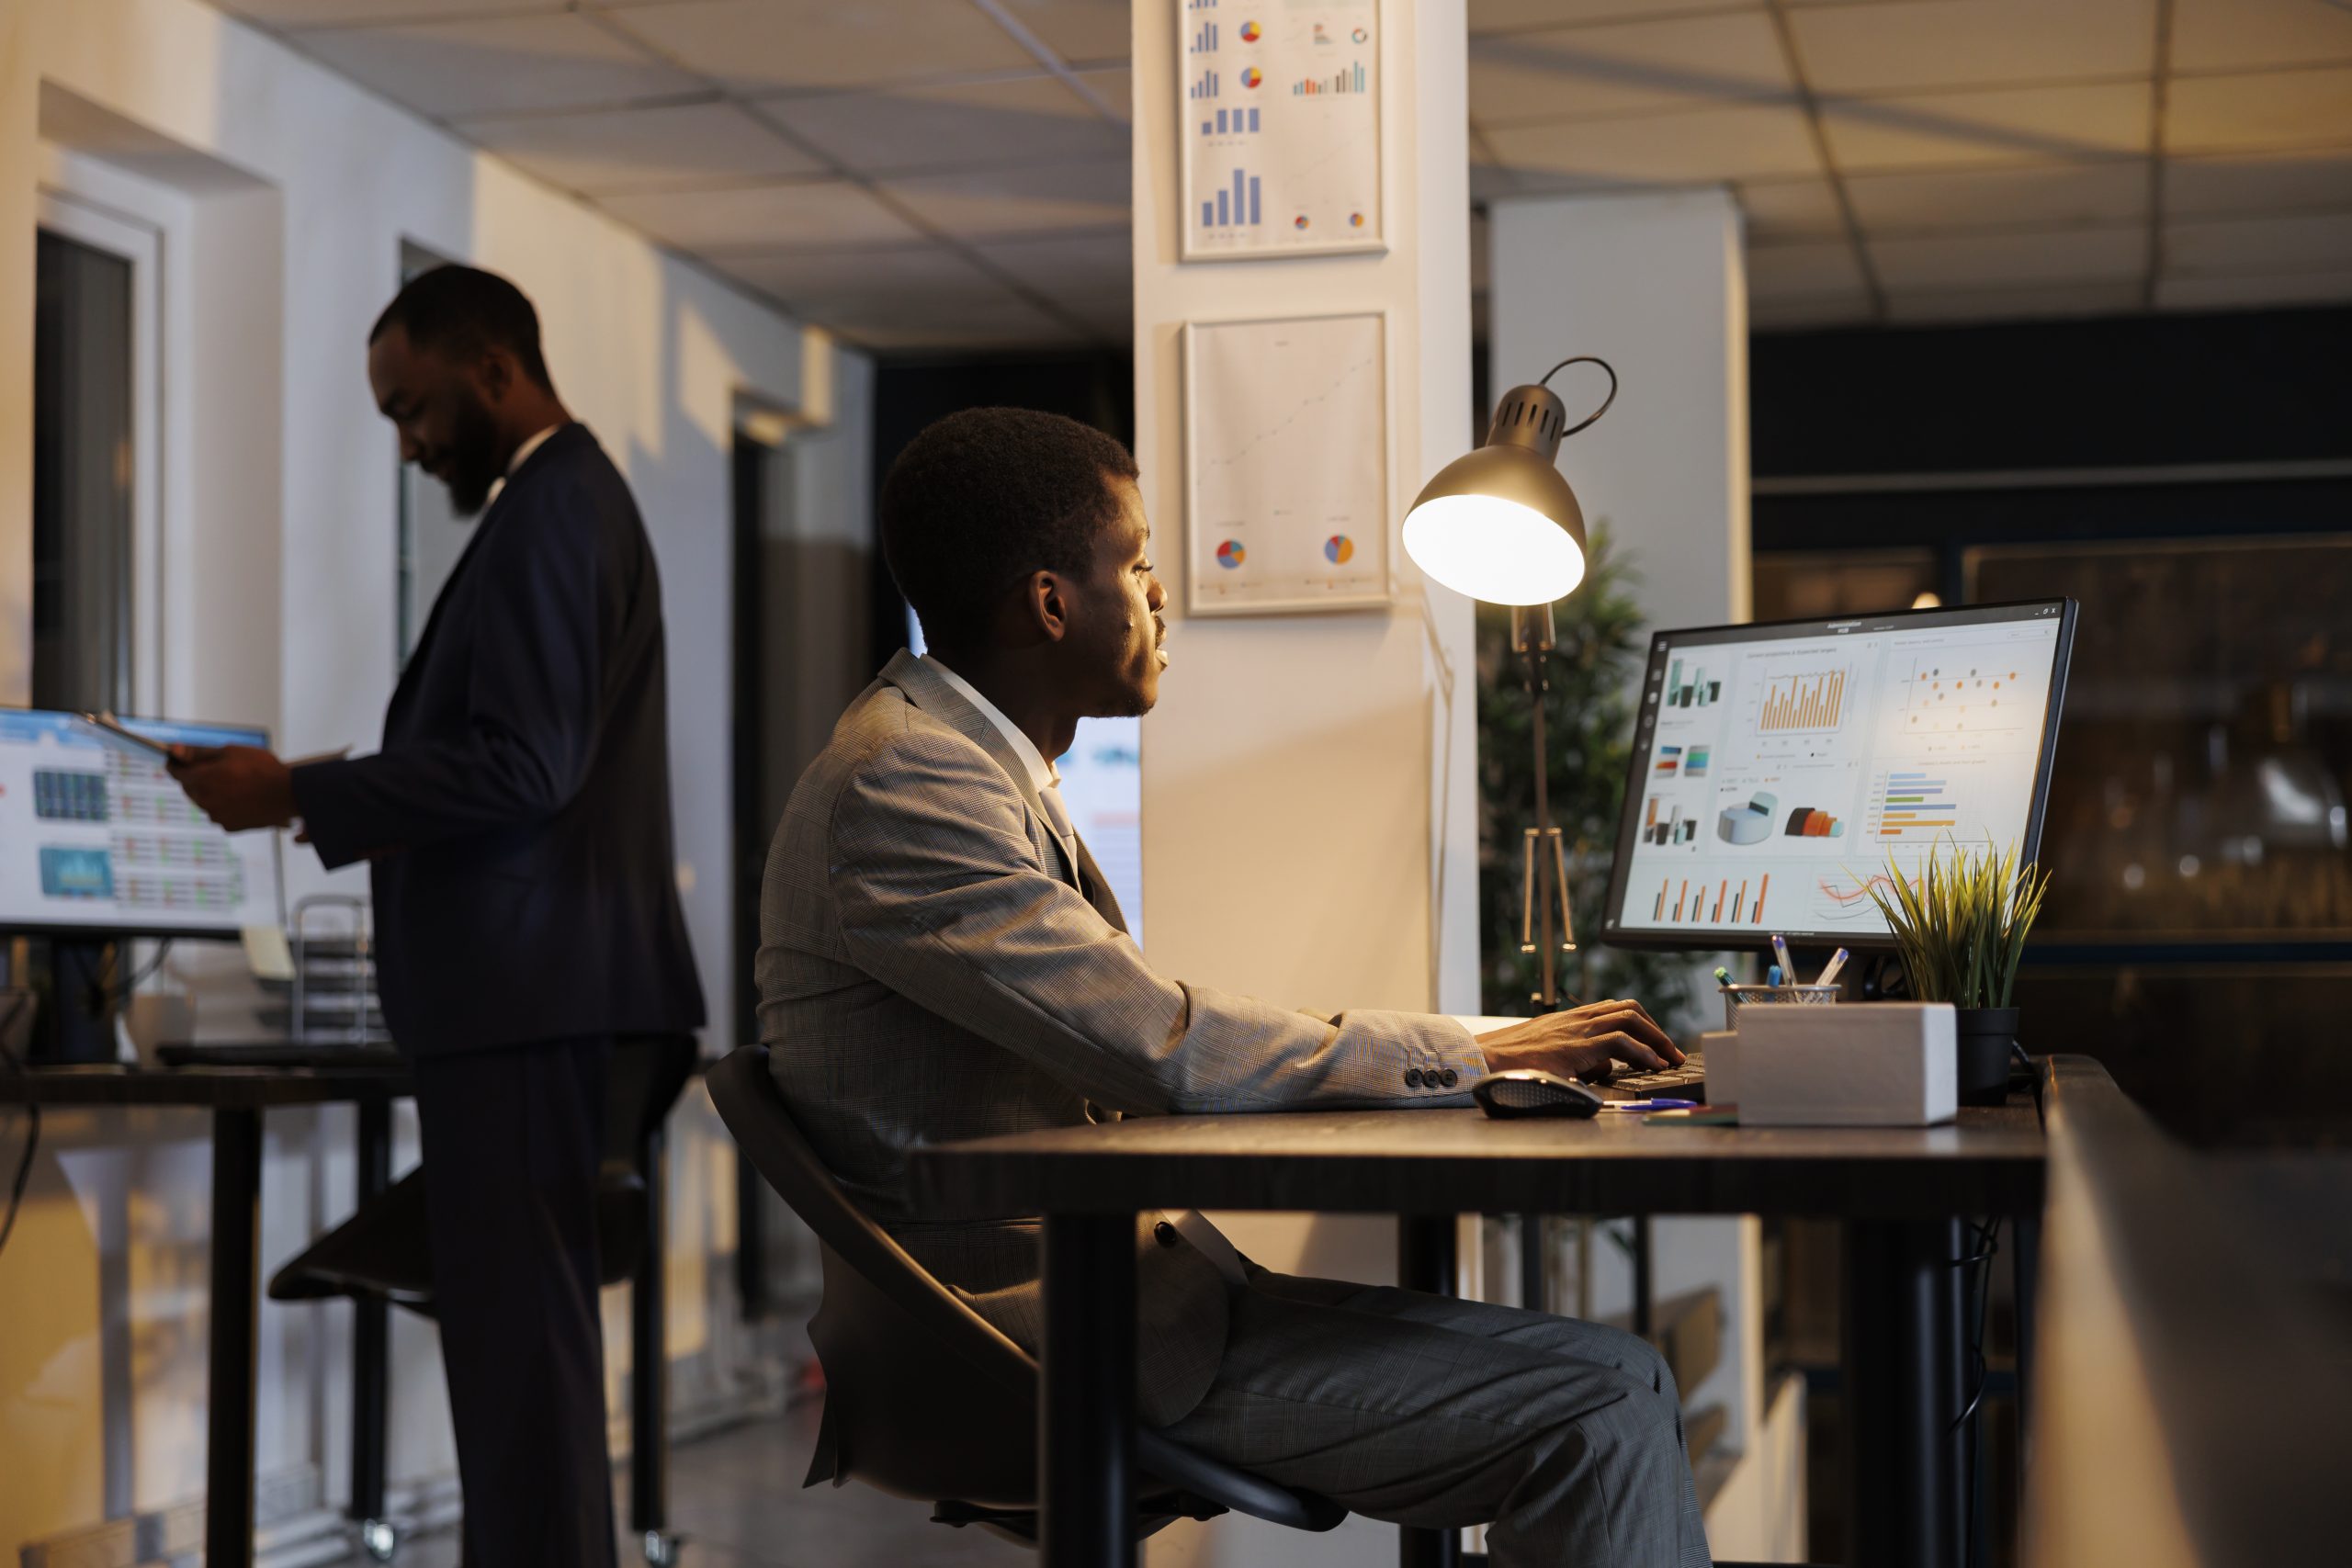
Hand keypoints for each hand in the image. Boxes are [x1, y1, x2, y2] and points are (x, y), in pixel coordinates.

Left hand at [166, 744, 297, 831]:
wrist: (289, 794)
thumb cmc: (261, 768)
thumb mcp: (230, 751)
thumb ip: (199, 752)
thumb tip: (174, 749)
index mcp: (201, 780)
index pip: (176, 773)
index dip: (175, 765)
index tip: (176, 761)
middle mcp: (204, 801)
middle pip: (190, 789)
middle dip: (197, 779)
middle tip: (215, 770)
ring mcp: (216, 816)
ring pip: (205, 802)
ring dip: (212, 793)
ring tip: (235, 784)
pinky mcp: (229, 826)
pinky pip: (220, 814)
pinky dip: (225, 806)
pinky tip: (242, 798)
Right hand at [1475, 998, 1684, 1080]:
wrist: (1490, 1059)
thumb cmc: (1516, 1061)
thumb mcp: (1556, 1054)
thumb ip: (1583, 1057)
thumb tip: (1607, 1067)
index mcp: (1574, 1018)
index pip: (1617, 1009)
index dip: (1643, 1025)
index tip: (1657, 1044)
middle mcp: (1580, 1017)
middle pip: (1631, 1009)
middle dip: (1657, 1029)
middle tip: (1671, 1051)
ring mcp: (1580, 1028)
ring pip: (1631, 1019)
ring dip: (1657, 1039)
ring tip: (1670, 1059)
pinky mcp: (1579, 1045)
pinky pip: (1621, 1042)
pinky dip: (1643, 1053)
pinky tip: (1653, 1066)